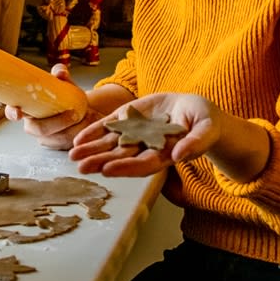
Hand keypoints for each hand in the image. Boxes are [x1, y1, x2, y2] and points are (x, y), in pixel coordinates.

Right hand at [6, 65, 89, 150]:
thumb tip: (60, 73)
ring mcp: (44, 138)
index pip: (12, 111)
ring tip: (84, 117)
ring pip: (56, 138)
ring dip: (72, 129)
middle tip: (74, 113)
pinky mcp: (57, 146)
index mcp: (27, 108)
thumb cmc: (65, 95)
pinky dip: (79, 135)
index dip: (12, 113)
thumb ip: (61, 74)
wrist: (80, 110)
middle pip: (39, 129)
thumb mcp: (64, 82)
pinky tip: (85, 125)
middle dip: (57, 122)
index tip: (18, 113)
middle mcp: (32, 125)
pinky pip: (67, 144)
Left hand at [69, 92, 224, 177]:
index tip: (108, 170)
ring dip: (91, 150)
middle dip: (100, 162)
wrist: (197, 110)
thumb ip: (195, 143)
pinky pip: (109, 127)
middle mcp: (146, 147)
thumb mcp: (206, 130)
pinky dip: (93, 132)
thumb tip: (180, 155)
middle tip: (81, 167)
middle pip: (121, 158)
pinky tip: (78, 139)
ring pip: (110, 145)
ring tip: (73, 155)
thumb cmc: (205, 123)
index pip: (142, 164)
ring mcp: (135, 133)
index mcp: (164, 155)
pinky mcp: (130, 118)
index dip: (125, 167)